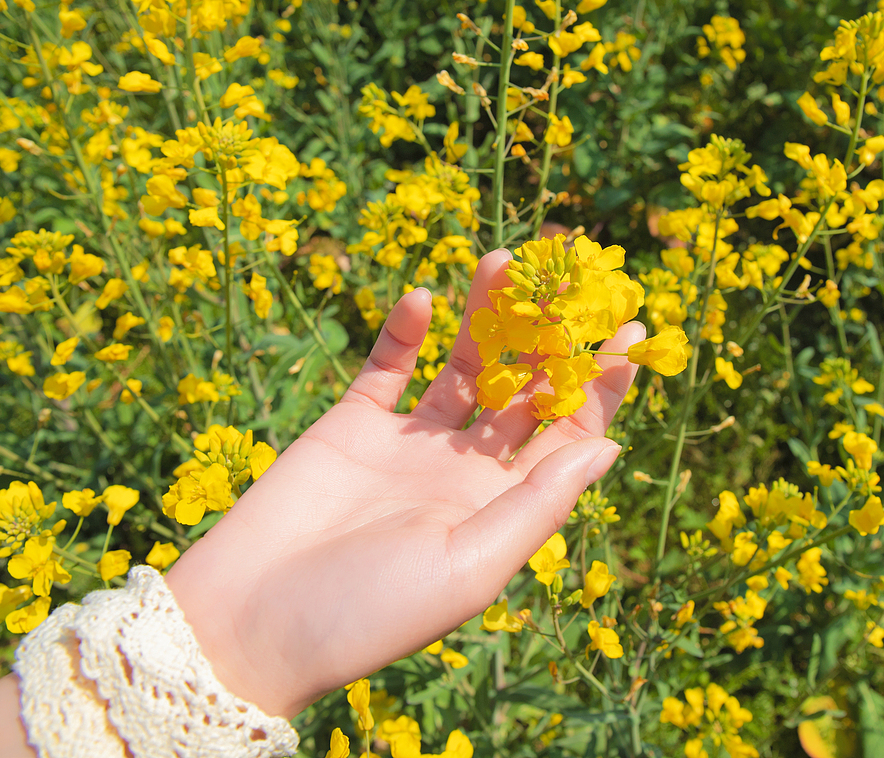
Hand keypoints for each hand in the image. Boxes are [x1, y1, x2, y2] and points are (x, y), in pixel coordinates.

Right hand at [166, 249, 644, 718]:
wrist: (250, 623)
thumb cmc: (368, 613)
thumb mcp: (469, 567)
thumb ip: (536, 504)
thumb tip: (607, 446)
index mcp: (501, 508)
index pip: (567, 435)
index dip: (600, 386)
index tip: (632, 331)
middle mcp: (463, 472)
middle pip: (522, 389)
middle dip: (549, 335)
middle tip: (569, 275)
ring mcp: (408, 445)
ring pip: (462, 366)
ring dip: (484, 317)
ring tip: (501, 260)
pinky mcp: (350, 426)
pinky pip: (386, 367)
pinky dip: (404, 332)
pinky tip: (425, 298)